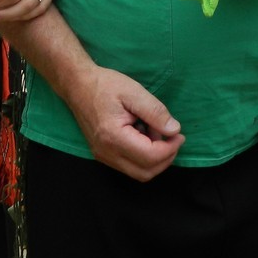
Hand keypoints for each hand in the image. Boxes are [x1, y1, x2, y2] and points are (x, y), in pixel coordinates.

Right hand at [68, 66, 183, 181]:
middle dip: (166, 158)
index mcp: (113, 137)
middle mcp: (106, 153)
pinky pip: (129, 166)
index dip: (170, 148)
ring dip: (155, 158)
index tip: (179, 134)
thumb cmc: (105, 85)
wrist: (78, 85)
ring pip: (138, 173)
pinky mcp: (103, 154)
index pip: (150, 157)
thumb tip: (174, 130)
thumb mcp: (134, 92)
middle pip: (145, 172)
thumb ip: (155, 112)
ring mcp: (103, 156)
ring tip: (156, 132)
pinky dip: (143, 157)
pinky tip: (144, 136)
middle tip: (174, 137)